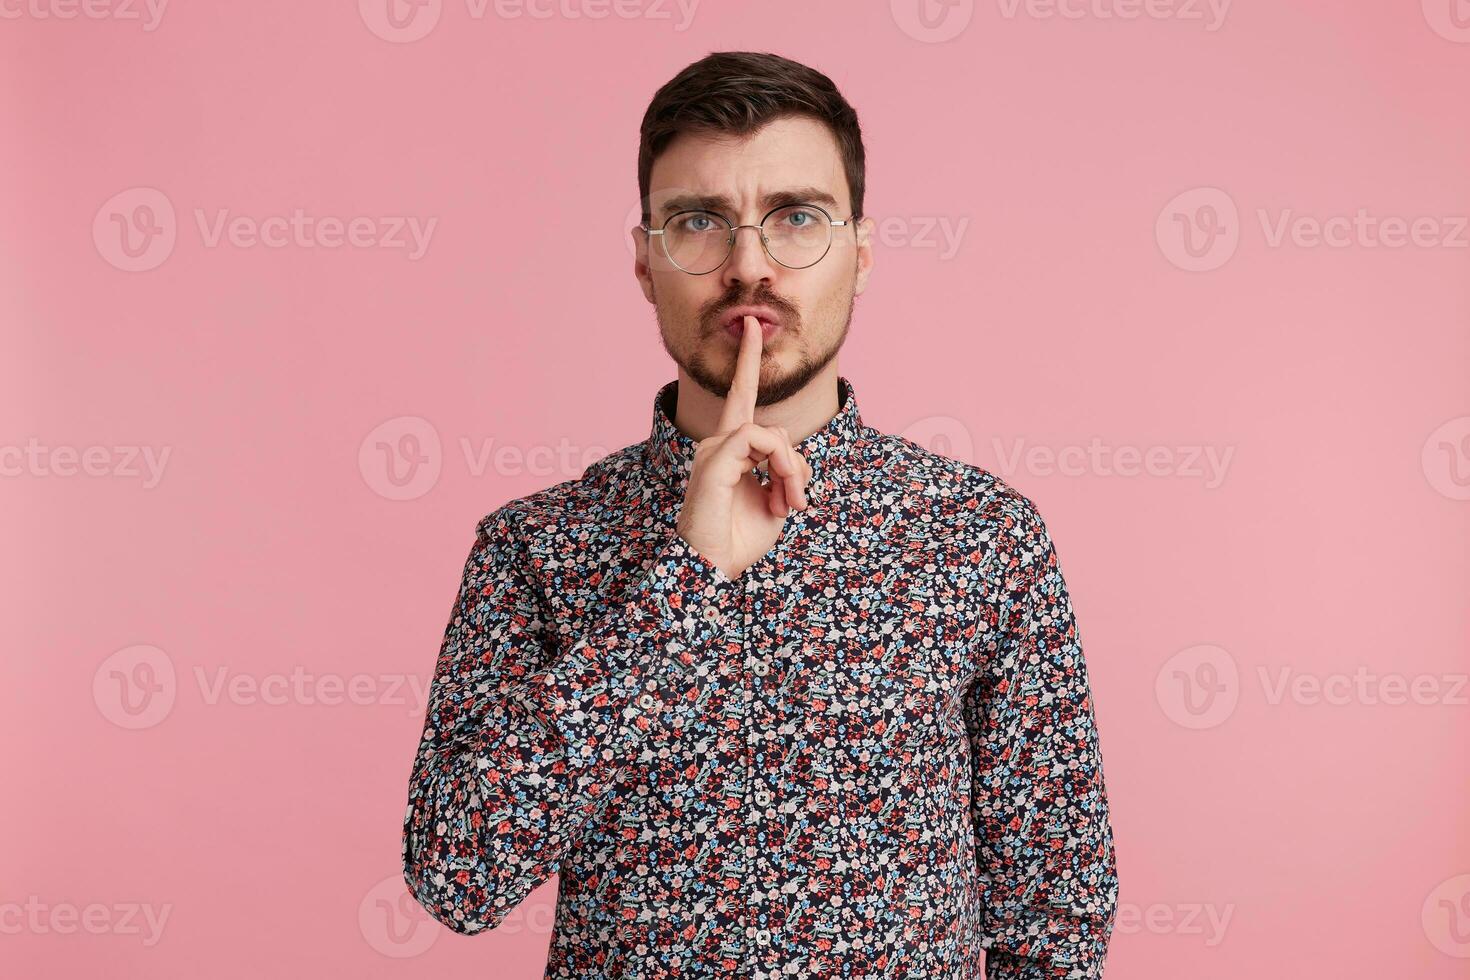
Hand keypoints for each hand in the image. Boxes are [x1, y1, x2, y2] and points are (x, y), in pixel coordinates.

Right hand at [674, 315, 812, 579]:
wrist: (713, 568)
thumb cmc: (739, 540)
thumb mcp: (776, 501)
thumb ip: (786, 470)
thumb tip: (792, 453)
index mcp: (729, 452)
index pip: (739, 397)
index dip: (746, 361)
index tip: (752, 326)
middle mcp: (716, 445)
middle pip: (774, 428)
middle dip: (795, 466)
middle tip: (795, 503)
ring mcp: (712, 450)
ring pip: (771, 433)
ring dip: (792, 471)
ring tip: (789, 504)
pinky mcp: (714, 459)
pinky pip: (759, 439)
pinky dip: (780, 465)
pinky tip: (779, 496)